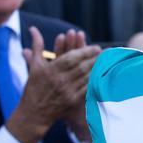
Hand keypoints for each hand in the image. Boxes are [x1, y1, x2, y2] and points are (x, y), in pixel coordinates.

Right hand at [5, 27, 100, 142]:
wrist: (34, 113)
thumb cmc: (34, 87)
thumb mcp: (35, 66)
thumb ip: (37, 46)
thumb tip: (33, 29)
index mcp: (50, 70)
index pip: (71, 58)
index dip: (85, 51)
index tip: (96, 47)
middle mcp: (59, 80)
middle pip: (82, 66)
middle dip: (95, 58)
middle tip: (106, 52)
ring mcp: (67, 91)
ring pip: (86, 77)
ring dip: (98, 68)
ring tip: (109, 61)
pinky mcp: (73, 100)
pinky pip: (87, 88)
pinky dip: (96, 81)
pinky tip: (104, 75)